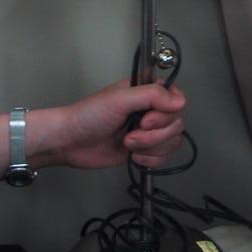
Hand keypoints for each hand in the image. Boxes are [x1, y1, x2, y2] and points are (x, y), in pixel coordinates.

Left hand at [0, 80, 185, 191]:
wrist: (71, 143)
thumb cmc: (90, 115)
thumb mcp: (119, 99)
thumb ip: (151, 96)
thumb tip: (180, 102)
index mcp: (146, 91)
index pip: (177, 99)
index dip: (166, 113)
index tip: (146, 119)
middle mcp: (151, 109)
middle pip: (176, 124)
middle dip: (153, 135)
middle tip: (130, 134)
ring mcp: (148, 131)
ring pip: (172, 142)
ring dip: (150, 148)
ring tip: (127, 144)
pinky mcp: (144, 150)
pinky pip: (163, 157)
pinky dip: (150, 160)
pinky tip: (133, 157)